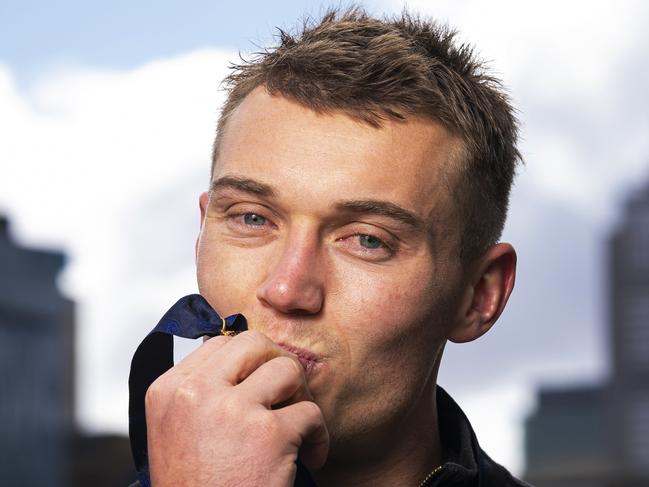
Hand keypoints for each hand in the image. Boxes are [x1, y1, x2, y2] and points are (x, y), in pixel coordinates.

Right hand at [145, 330, 329, 486]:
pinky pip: (312, 412)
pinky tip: (308, 457)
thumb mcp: (175, 434)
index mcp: (167, 392)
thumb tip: (239, 362)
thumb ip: (198, 394)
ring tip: (297, 427)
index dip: (248, 362)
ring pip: (287, 369)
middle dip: (276, 364)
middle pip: (253, 343)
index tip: (260, 385)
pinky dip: (318, 436)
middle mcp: (195, 394)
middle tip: (284, 394)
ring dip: (300, 397)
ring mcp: (231, 411)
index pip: (218, 344)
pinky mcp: (268, 434)